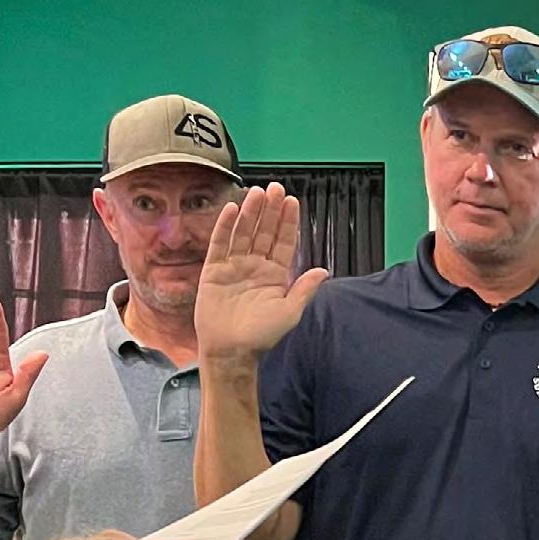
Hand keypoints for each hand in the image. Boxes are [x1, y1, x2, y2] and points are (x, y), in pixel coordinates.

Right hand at [197, 183, 327, 361]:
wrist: (232, 352)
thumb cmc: (261, 337)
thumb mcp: (290, 312)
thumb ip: (304, 289)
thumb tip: (324, 271)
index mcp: (275, 274)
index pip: (283, 242)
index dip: (287, 222)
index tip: (292, 201)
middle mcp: (255, 266)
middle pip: (263, 231)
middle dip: (270, 210)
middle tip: (275, 188)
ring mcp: (234, 267)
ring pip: (243, 233)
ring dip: (250, 212)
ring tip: (257, 192)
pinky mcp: (214, 271)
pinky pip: (220, 244)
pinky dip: (226, 227)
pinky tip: (232, 209)